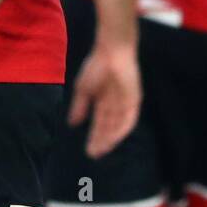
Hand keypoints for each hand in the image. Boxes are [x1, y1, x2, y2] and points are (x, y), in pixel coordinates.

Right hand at [67, 39, 140, 158]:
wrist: (110, 52)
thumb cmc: (95, 67)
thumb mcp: (83, 89)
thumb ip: (80, 106)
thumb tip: (73, 123)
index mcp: (103, 102)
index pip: (99, 124)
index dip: (94, 137)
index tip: (89, 151)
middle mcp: (115, 106)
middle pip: (108, 128)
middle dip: (101, 141)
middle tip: (94, 154)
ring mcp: (125, 104)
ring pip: (117, 126)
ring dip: (110, 138)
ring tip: (102, 149)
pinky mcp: (134, 100)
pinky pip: (129, 118)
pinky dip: (122, 128)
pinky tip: (115, 137)